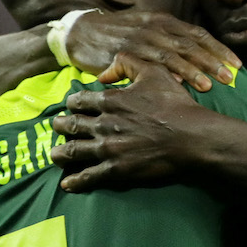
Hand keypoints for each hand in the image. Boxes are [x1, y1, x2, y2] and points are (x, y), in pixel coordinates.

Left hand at [51, 53, 209, 191]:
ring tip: (54, 156)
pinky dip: (75, 180)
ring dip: (60, 154)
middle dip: (61, 127)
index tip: (71, 106)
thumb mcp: (154, 71)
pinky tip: (67, 184)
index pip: (78, 101)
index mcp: (110, 100)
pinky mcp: (117, 169)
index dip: (72, 103)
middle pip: (71, 126)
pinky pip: (89, 176)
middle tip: (57, 129)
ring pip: (73, 152)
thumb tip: (104, 74)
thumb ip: (127, 63)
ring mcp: (108, 148)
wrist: (191, 136)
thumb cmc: (175, 103)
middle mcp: (103, 124)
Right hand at [67, 10, 241, 91]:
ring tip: (208, 86)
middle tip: (230, 78)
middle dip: (212, 62)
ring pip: (172, 56)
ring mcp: (140, 40)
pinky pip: (148, 65)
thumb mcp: (148, 31)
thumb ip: (171, 42)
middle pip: (191, 45)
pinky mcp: (124, 53)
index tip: (237, 65)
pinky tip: (177, 85)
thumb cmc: (120, 34)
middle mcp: (155, 28)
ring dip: (192, 71)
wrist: (82, 32)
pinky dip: (164, 75)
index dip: (219, 50)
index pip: (199, 35)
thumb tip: (202, 61)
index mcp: (164, 21)